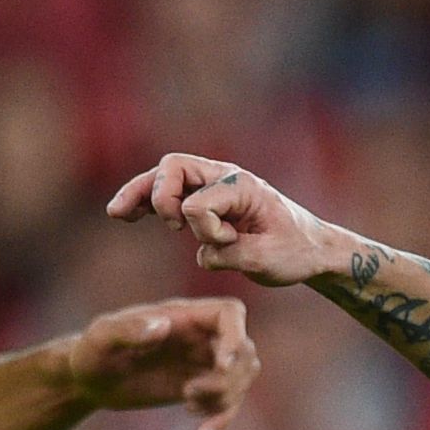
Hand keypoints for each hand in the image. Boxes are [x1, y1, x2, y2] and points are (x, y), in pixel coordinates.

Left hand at [65, 297, 261, 429]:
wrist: (90, 380)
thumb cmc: (91, 352)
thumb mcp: (101, 338)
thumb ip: (127, 329)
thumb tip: (163, 326)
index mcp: (181, 316)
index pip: (229, 313)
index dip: (236, 336)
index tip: (221, 364)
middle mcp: (199, 336)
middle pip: (245, 350)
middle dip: (228, 378)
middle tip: (190, 391)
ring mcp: (202, 362)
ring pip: (243, 376)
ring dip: (225, 398)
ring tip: (188, 404)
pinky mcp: (201, 387)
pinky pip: (229, 402)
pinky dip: (222, 419)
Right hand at [106, 156, 344, 291]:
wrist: (312, 247)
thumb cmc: (297, 251)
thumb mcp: (269, 260)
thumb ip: (232, 256)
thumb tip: (203, 253)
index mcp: (243, 186)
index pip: (200, 202)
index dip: (206, 230)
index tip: (232, 243)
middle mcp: (224, 179)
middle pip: (173, 168)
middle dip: (161, 197)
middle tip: (172, 228)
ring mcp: (213, 188)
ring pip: (164, 178)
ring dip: (140, 194)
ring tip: (117, 213)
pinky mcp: (207, 202)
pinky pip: (168, 194)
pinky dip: (146, 202)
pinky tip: (124, 214)